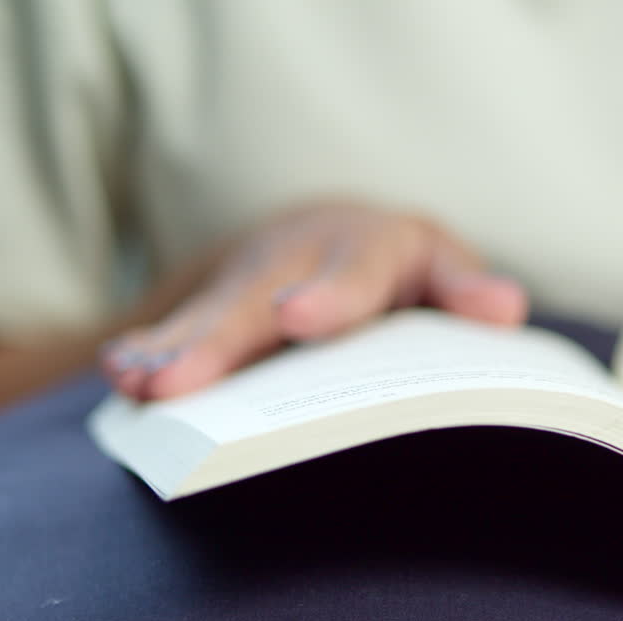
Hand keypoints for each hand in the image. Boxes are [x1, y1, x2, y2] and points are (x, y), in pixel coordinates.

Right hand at [101, 201, 527, 400]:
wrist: (334, 231)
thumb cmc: (401, 268)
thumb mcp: (439, 266)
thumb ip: (463, 287)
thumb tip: (504, 309)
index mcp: (370, 250)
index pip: (353, 273)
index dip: (326, 297)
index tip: (294, 318)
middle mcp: (301, 258)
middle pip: (257, 302)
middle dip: (215, 344)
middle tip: (175, 386)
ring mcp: (251, 280)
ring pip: (208, 317)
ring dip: (169, 352)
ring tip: (133, 385)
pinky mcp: (216, 304)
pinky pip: (179, 326)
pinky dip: (148, 349)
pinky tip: (119, 373)